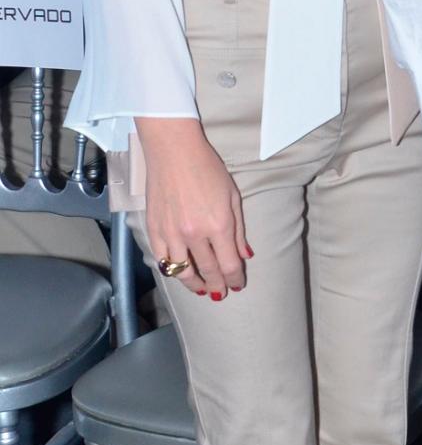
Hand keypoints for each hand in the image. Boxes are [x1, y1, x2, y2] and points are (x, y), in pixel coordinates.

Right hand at [137, 117, 247, 298]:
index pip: (229, 265)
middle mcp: (194, 234)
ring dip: (194, 284)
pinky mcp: (153, 229)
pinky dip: (171, 270)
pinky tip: (179, 272)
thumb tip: (244, 255)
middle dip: (217, 285)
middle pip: (208, 272)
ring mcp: (171, 233)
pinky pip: (162, 260)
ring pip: (182, 272)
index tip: (238, 284)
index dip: (235, 279)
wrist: (173, 151)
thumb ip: (238, 230)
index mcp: (219, 225)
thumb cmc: (207, 169)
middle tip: (221, 292)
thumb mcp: (233, 197)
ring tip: (201, 288)